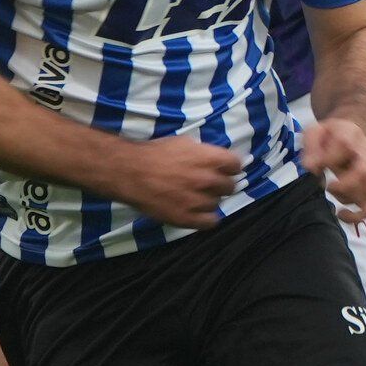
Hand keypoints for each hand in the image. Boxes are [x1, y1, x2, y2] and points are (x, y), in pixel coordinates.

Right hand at [120, 137, 242, 227]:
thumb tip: (217, 161)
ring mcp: (198, 201)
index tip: (224, 169)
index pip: (236, 165)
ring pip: (218, 203)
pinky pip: (210, 222)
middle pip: (229, 186)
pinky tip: (198, 212)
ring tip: (195, 197)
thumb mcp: (183, 143)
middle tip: (208, 183)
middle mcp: (207, 180)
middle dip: (220, 184)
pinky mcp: (187, 218)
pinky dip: (207, 217)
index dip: (230, 167)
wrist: (130, 172)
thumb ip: (204, 153)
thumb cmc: (155, 153)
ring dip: (210, 200)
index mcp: (208, 158)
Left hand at [302, 117, 365, 224]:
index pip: (344, 146)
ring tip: (331, 194)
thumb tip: (310, 167)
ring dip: (347, 198)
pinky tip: (341, 214)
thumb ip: (311, 146)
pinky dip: (357, 215)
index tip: (313, 166)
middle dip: (344, 184)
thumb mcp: (315, 131)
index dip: (326, 159)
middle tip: (328, 186)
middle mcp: (365, 154)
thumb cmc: (329, 134)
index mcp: (350, 136)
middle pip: (364, 172)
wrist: (352, 132)